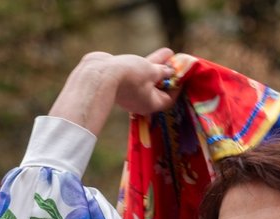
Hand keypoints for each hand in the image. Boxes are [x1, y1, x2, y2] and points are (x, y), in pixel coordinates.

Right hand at [54, 49, 176, 133]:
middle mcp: (141, 102)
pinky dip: (143, 66)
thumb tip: (170, 72)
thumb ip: (162, 71)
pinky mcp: (119, 83)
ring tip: (167, 52)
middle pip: (159, 87)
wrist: (96, 75)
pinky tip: (146, 55)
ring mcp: (129, 93)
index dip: (177, 85)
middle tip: (176, 62)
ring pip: (147, 78)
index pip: (170, 97)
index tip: (183, 74)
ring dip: (157, 66)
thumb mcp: (151, 71)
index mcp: (152, 104)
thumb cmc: (129, 75)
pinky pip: (135, 75)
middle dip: (168, 73)